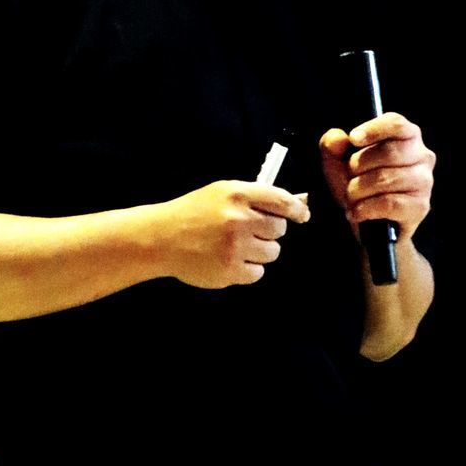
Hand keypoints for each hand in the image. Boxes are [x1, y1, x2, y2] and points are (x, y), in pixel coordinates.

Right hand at [158, 180, 310, 288]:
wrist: (162, 238)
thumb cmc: (195, 212)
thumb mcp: (224, 193)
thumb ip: (259, 197)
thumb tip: (300, 201)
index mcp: (238, 195)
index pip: (282, 201)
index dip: (297, 209)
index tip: (302, 214)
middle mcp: (239, 220)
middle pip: (279, 229)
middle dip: (270, 231)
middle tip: (251, 230)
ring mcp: (235, 248)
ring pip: (272, 253)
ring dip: (260, 250)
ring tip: (238, 245)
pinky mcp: (230, 271)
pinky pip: (258, 273)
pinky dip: (248, 268)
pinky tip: (230, 259)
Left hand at [319, 113, 434, 244]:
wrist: (368, 224)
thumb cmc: (357, 183)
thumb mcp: (337, 163)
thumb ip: (331, 146)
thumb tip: (337, 139)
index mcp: (407, 136)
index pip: (396, 124)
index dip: (374, 129)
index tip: (353, 138)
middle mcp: (422, 156)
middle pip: (389, 152)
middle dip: (359, 166)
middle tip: (349, 178)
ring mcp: (424, 182)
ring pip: (386, 179)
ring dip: (358, 190)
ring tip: (351, 197)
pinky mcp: (420, 207)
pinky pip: (389, 203)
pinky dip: (366, 208)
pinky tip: (356, 212)